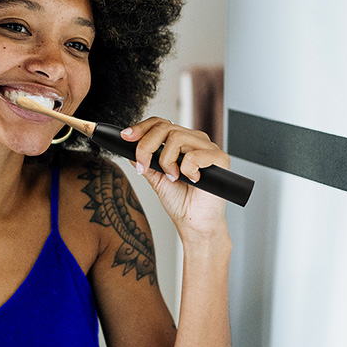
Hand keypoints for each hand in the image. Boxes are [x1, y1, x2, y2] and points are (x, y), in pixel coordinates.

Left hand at [120, 117, 228, 241]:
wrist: (195, 223)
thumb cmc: (181, 202)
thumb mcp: (156, 179)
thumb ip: (146, 162)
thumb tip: (129, 149)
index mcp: (182, 142)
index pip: (161, 123)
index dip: (142, 128)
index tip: (126, 138)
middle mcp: (195, 141)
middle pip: (165, 127)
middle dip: (146, 147)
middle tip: (144, 167)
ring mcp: (208, 148)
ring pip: (177, 138)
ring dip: (167, 161)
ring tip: (173, 177)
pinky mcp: (220, 159)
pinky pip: (194, 155)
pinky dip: (187, 169)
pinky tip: (192, 179)